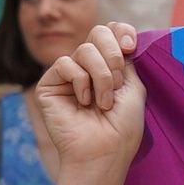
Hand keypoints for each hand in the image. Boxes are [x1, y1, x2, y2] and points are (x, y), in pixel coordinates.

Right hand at [32, 21, 150, 183]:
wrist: (103, 153)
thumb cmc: (122, 128)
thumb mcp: (134, 88)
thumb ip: (126, 60)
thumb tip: (119, 35)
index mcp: (110, 67)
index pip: (112, 32)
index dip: (122, 32)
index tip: (131, 46)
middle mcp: (88, 67)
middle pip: (98, 32)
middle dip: (113, 54)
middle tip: (118, 80)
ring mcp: (68, 75)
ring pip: (84, 49)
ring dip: (102, 75)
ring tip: (104, 102)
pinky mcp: (49, 84)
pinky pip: (66, 64)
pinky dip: (81, 83)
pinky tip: (83, 103)